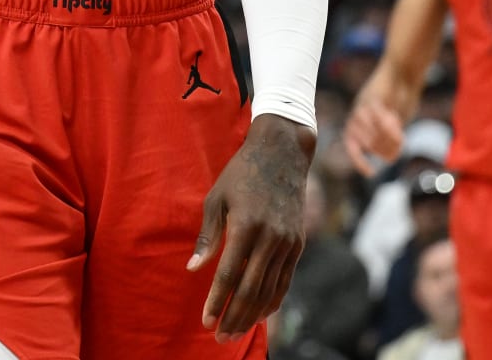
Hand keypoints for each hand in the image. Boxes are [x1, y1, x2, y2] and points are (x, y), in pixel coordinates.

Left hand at [188, 115, 311, 341]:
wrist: (282, 154)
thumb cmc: (241, 174)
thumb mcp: (217, 198)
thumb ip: (207, 235)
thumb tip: (193, 269)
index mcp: (247, 225)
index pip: (229, 274)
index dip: (217, 301)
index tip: (206, 320)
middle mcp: (271, 238)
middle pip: (251, 289)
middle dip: (234, 316)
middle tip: (219, 337)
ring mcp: (288, 242)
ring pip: (270, 289)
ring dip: (252, 315)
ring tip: (236, 332)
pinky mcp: (298, 244)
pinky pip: (285, 280)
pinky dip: (273, 301)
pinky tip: (260, 315)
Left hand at [343, 81, 404, 177]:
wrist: (402, 69)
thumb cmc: (400, 94)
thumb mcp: (394, 118)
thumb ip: (390, 135)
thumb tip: (391, 156)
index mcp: (359, 117)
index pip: (351, 143)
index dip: (358, 159)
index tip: (369, 173)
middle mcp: (358, 111)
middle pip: (362, 140)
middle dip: (380, 150)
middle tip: (396, 152)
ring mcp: (365, 103)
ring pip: (368, 131)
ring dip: (385, 140)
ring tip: (400, 140)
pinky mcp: (375, 96)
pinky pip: (377, 117)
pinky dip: (388, 127)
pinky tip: (400, 130)